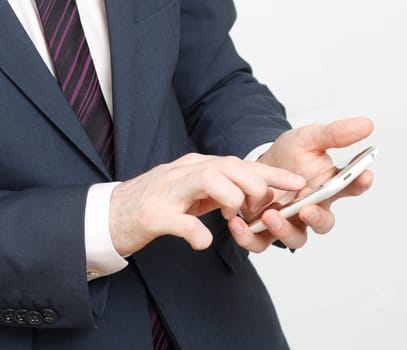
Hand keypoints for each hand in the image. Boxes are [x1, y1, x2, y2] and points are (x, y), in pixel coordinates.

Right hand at [109, 153, 305, 256]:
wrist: (108, 215)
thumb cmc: (151, 204)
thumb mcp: (189, 193)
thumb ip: (216, 191)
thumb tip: (248, 197)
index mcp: (194, 167)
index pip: (238, 163)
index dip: (271, 174)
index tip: (298, 184)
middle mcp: (182, 172)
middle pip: (228, 165)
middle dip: (256, 183)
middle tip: (263, 205)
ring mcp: (165, 191)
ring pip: (207, 179)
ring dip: (230, 197)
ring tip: (233, 216)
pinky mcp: (150, 214)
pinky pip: (179, 220)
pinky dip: (195, 232)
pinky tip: (202, 241)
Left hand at [228, 117, 373, 251]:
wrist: (256, 163)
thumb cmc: (288, 155)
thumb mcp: (308, 139)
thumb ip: (334, 134)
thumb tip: (366, 124)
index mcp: (327, 187)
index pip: (350, 187)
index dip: (358, 183)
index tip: (363, 175)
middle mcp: (311, 209)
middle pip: (323, 222)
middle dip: (317, 217)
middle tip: (307, 208)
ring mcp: (288, 222)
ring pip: (295, 238)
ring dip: (284, 230)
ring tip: (270, 215)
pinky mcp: (263, 230)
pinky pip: (259, 242)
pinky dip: (249, 237)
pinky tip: (239, 224)